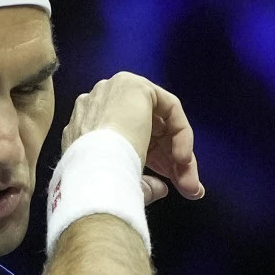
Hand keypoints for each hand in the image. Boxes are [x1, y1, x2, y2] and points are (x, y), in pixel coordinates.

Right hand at [62, 72, 203, 201]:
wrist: (94, 172)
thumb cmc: (99, 182)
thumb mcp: (119, 182)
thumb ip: (140, 181)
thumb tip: (160, 188)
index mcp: (86, 126)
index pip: (128, 140)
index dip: (153, 164)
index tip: (169, 187)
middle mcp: (97, 105)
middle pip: (146, 131)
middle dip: (169, 161)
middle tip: (188, 188)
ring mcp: (113, 91)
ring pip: (159, 122)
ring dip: (177, 152)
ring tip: (189, 182)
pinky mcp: (134, 86)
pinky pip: (169, 108)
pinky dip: (181, 134)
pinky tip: (182, 160)